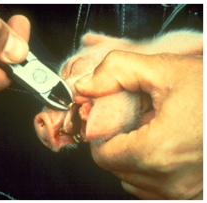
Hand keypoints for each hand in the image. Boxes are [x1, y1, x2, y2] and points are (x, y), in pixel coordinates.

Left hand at [75, 51, 202, 199]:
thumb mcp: (162, 70)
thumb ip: (115, 72)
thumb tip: (84, 86)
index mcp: (158, 152)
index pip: (102, 155)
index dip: (100, 133)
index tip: (108, 117)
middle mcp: (170, 181)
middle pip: (115, 167)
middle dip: (116, 141)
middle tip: (132, 119)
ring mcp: (182, 191)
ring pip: (132, 178)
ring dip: (131, 154)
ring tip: (149, 130)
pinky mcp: (190, 194)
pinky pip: (151, 185)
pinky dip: (147, 166)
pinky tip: (160, 143)